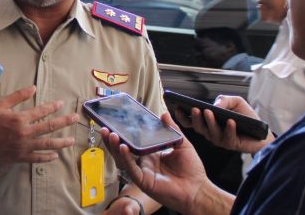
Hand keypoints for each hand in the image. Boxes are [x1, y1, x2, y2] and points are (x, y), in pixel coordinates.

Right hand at [0, 85, 78, 163]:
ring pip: (47, 144)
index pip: (41, 111)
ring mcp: (24, 146)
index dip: (53, 106)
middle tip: (75, 118)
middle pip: (49, 127)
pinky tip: (55, 156)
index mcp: (20, 118)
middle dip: (64, 121)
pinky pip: (37, 158)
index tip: (61, 103)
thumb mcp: (0, 104)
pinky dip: (47, 157)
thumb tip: (33, 88)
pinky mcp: (21, 157)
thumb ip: (17, 96)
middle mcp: (25, 132)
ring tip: (71, 140)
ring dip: (61, 142)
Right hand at [101, 113, 233, 214]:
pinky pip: (132, 168)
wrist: (198, 189)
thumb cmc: (192, 170)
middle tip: (105, 127)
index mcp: (151, 154)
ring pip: (123, 159)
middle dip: (112, 139)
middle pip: (123, 150)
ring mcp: (142, 172)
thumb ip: (172, 129)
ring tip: (111, 134)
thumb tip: (165, 113)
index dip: (125, 132)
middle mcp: (144, 163)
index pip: (133, 141)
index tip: (118, 121)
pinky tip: (123, 147)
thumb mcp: (182, 144)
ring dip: (115, 147)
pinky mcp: (144, 181)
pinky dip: (126, 158)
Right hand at [173, 95, 274, 153]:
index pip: (191, 121)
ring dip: (210, 122)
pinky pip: (228, 137)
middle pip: (199, 127)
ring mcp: (220, 140)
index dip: (182, 116)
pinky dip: (229, 129)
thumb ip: (224, 100)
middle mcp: (211, 132)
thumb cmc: (246, 116)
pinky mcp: (232, 145)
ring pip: (211, 133)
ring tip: (210, 112)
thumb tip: (214, 105)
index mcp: (208, 122)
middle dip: (196, 118)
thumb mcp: (235, 102)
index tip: (177, 108)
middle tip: (195, 108)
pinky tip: (231, 121)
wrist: (262, 132)